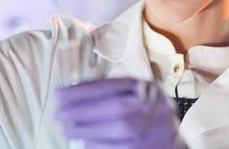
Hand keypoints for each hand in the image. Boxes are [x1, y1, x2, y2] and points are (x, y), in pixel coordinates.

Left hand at [54, 78, 181, 148]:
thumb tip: (73, 91)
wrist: (170, 136)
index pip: (112, 86)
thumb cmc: (143, 110)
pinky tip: (84, 142)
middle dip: (83, 110)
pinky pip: (120, 148)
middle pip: (116, 107)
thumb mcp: (133, 92)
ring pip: (118, 129)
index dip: (83, 90)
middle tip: (58, 114)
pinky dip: (98, 145)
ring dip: (87, 130)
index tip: (60, 93)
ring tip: (67, 129)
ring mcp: (153, 128)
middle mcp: (154, 106)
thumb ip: (109, 90)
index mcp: (147, 87)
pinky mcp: (146, 148)